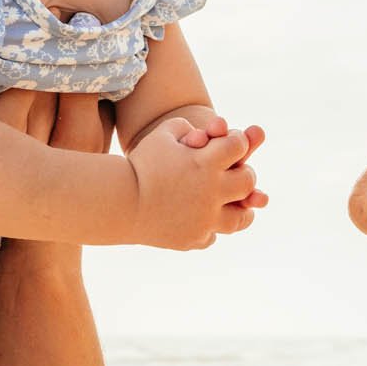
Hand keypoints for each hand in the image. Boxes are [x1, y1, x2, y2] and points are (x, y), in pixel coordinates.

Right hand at [126, 116, 262, 248]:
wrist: (118, 202)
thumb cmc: (140, 164)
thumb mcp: (161, 135)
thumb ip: (186, 127)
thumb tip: (205, 135)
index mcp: (206, 162)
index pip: (239, 145)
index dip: (237, 141)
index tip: (230, 143)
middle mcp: (211, 192)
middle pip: (248, 180)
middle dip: (244, 173)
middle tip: (237, 173)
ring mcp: (204, 219)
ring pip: (241, 218)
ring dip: (241, 208)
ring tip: (235, 205)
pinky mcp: (194, 238)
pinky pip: (212, 234)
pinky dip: (210, 227)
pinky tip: (202, 219)